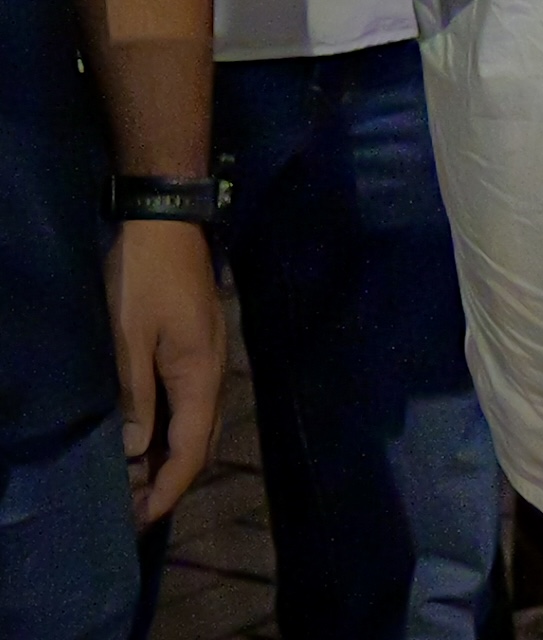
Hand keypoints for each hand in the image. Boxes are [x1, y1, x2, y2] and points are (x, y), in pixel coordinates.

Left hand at [109, 219, 222, 525]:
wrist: (166, 222)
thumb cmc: (143, 280)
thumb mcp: (128, 339)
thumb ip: (134, 397)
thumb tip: (134, 452)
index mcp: (200, 375)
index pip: (191, 449)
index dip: (168, 488)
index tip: (142, 520)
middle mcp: (213, 372)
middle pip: (203, 442)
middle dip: (172, 481)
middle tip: (135, 511)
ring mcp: (210, 357)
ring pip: (199, 424)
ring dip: (172, 457)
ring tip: (138, 482)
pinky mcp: (199, 346)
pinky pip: (192, 405)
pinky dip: (173, 432)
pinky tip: (148, 437)